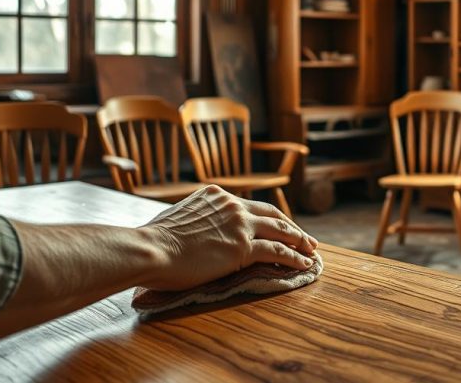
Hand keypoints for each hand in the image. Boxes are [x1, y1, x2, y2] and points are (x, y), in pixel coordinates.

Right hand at [138, 185, 318, 290]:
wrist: (148, 250)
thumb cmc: (153, 241)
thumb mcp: (177, 218)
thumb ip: (196, 219)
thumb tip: (196, 230)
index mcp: (216, 195)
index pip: (251, 205)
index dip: (269, 216)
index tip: (280, 224)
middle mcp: (232, 205)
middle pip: (273, 214)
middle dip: (292, 226)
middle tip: (307, 238)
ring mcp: (239, 225)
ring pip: (281, 230)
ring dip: (300, 241)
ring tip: (312, 251)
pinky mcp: (242, 247)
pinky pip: (277, 251)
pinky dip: (294, 257)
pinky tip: (304, 264)